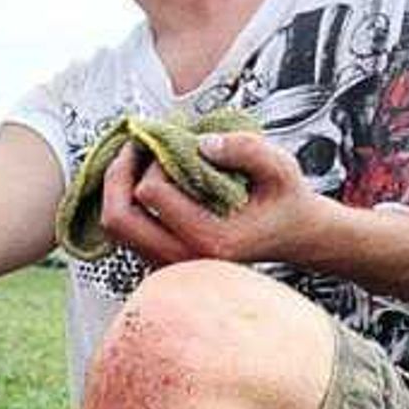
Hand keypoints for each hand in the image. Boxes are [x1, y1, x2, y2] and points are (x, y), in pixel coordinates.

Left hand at [94, 129, 342, 271]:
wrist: (294, 234)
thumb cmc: (285, 200)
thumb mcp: (280, 167)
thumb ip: (247, 150)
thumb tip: (202, 143)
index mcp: (211, 240)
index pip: (151, 193)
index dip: (155, 160)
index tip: (172, 144)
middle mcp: (184, 259)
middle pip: (117, 219)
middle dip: (117, 174)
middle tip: (135, 144)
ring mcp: (169, 264)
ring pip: (114, 228)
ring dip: (118, 187)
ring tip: (139, 156)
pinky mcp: (161, 260)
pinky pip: (123, 233)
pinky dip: (124, 200)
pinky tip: (144, 175)